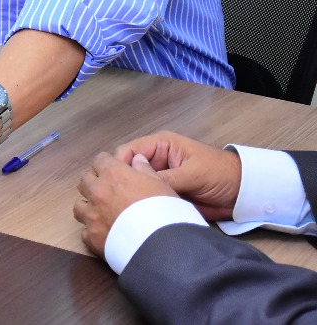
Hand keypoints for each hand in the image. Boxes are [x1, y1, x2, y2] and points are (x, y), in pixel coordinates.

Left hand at [74, 152, 177, 256]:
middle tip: (107, 191)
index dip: (107, 164)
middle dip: (94, 183)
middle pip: (85, 181)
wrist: (161, 244)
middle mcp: (97, 192)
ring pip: (79, 206)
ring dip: (88, 207)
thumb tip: (137, 158)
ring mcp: (91, 215)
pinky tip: (104, 234)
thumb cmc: (164, 210)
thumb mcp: (160, 184)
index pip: (100, 160)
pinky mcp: (91, 237)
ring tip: (101, 213)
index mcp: (113, 175)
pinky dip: (92, 232)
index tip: (113, 169)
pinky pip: (85, 232)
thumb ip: (145, 169)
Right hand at [114, 130, 242, 220]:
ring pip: (135, 185)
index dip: (119, 165)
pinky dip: (142, 206)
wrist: (244, 195)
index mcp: (160, 146)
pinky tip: (136, 214)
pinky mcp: (165, 194)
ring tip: (124, 209)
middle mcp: (156, 160)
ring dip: (131, 195)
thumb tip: (139, 187)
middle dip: (122, 181)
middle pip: (127, 168)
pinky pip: (147, 198)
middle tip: (117, 199)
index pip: (128, 151)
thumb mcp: (193, 173)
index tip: (115, 183)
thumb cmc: (221, 174)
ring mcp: (160, 178)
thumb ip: (166, 178)